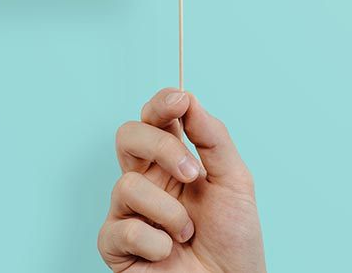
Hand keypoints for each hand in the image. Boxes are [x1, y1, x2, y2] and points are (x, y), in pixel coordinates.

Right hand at [98, 89, 264, 272]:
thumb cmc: (234, 241)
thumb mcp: (235, 182)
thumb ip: (213, 138)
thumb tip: (189, 99)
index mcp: (172, 162)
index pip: (155, 119)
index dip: (161, 104)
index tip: (180, 101)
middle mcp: (146, 181)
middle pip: (127, 136)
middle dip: (159, 147)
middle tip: (191, 173)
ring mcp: (128, 211)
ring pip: (127, 185)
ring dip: (169, 212)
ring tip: (187, 233)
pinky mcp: (116, 245)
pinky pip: (123, 229)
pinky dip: (155, 243)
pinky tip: (168, 253)